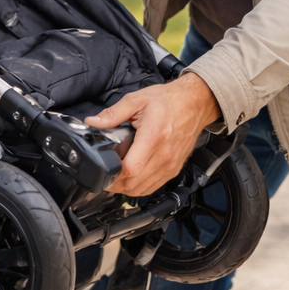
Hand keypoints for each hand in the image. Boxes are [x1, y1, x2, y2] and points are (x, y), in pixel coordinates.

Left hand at [85, 73, 221, 196]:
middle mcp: (164, 155)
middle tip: (105, 173)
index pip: (131, 168)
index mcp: (153, 136)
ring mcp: (170, 164)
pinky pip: (153, 187)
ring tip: (116, 176)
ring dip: (126, 188)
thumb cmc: (169, 100)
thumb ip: (113, 113)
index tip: (102, 169)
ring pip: (143, 190)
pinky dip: (139, 187)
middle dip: (115, 183)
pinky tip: (132, 177)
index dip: (112, 174)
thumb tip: (93, 122)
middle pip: (134, 184)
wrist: (195, 103)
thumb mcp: (137, 100)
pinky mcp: (174, 169)